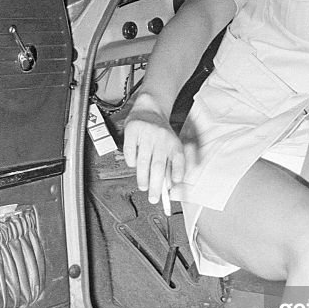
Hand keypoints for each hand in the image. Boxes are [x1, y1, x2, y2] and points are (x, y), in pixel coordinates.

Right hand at [122, 91, 184, 208]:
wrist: (149, 109)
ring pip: (143, 161)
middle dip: (156, 185)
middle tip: (154, 198)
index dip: (177, 173)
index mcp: (174, 142)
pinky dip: (131, 161)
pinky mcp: (132, 131)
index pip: (178, 160)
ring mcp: (146, 134)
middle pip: (158, 166)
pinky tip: (133, 166)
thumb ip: (171, 164)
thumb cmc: (161, 133)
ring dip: (143, 177)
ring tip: (143, 187)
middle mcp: (162, 138)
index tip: (173, 187)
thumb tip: (168, 185)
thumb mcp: (171, 145)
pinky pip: (130, 151)